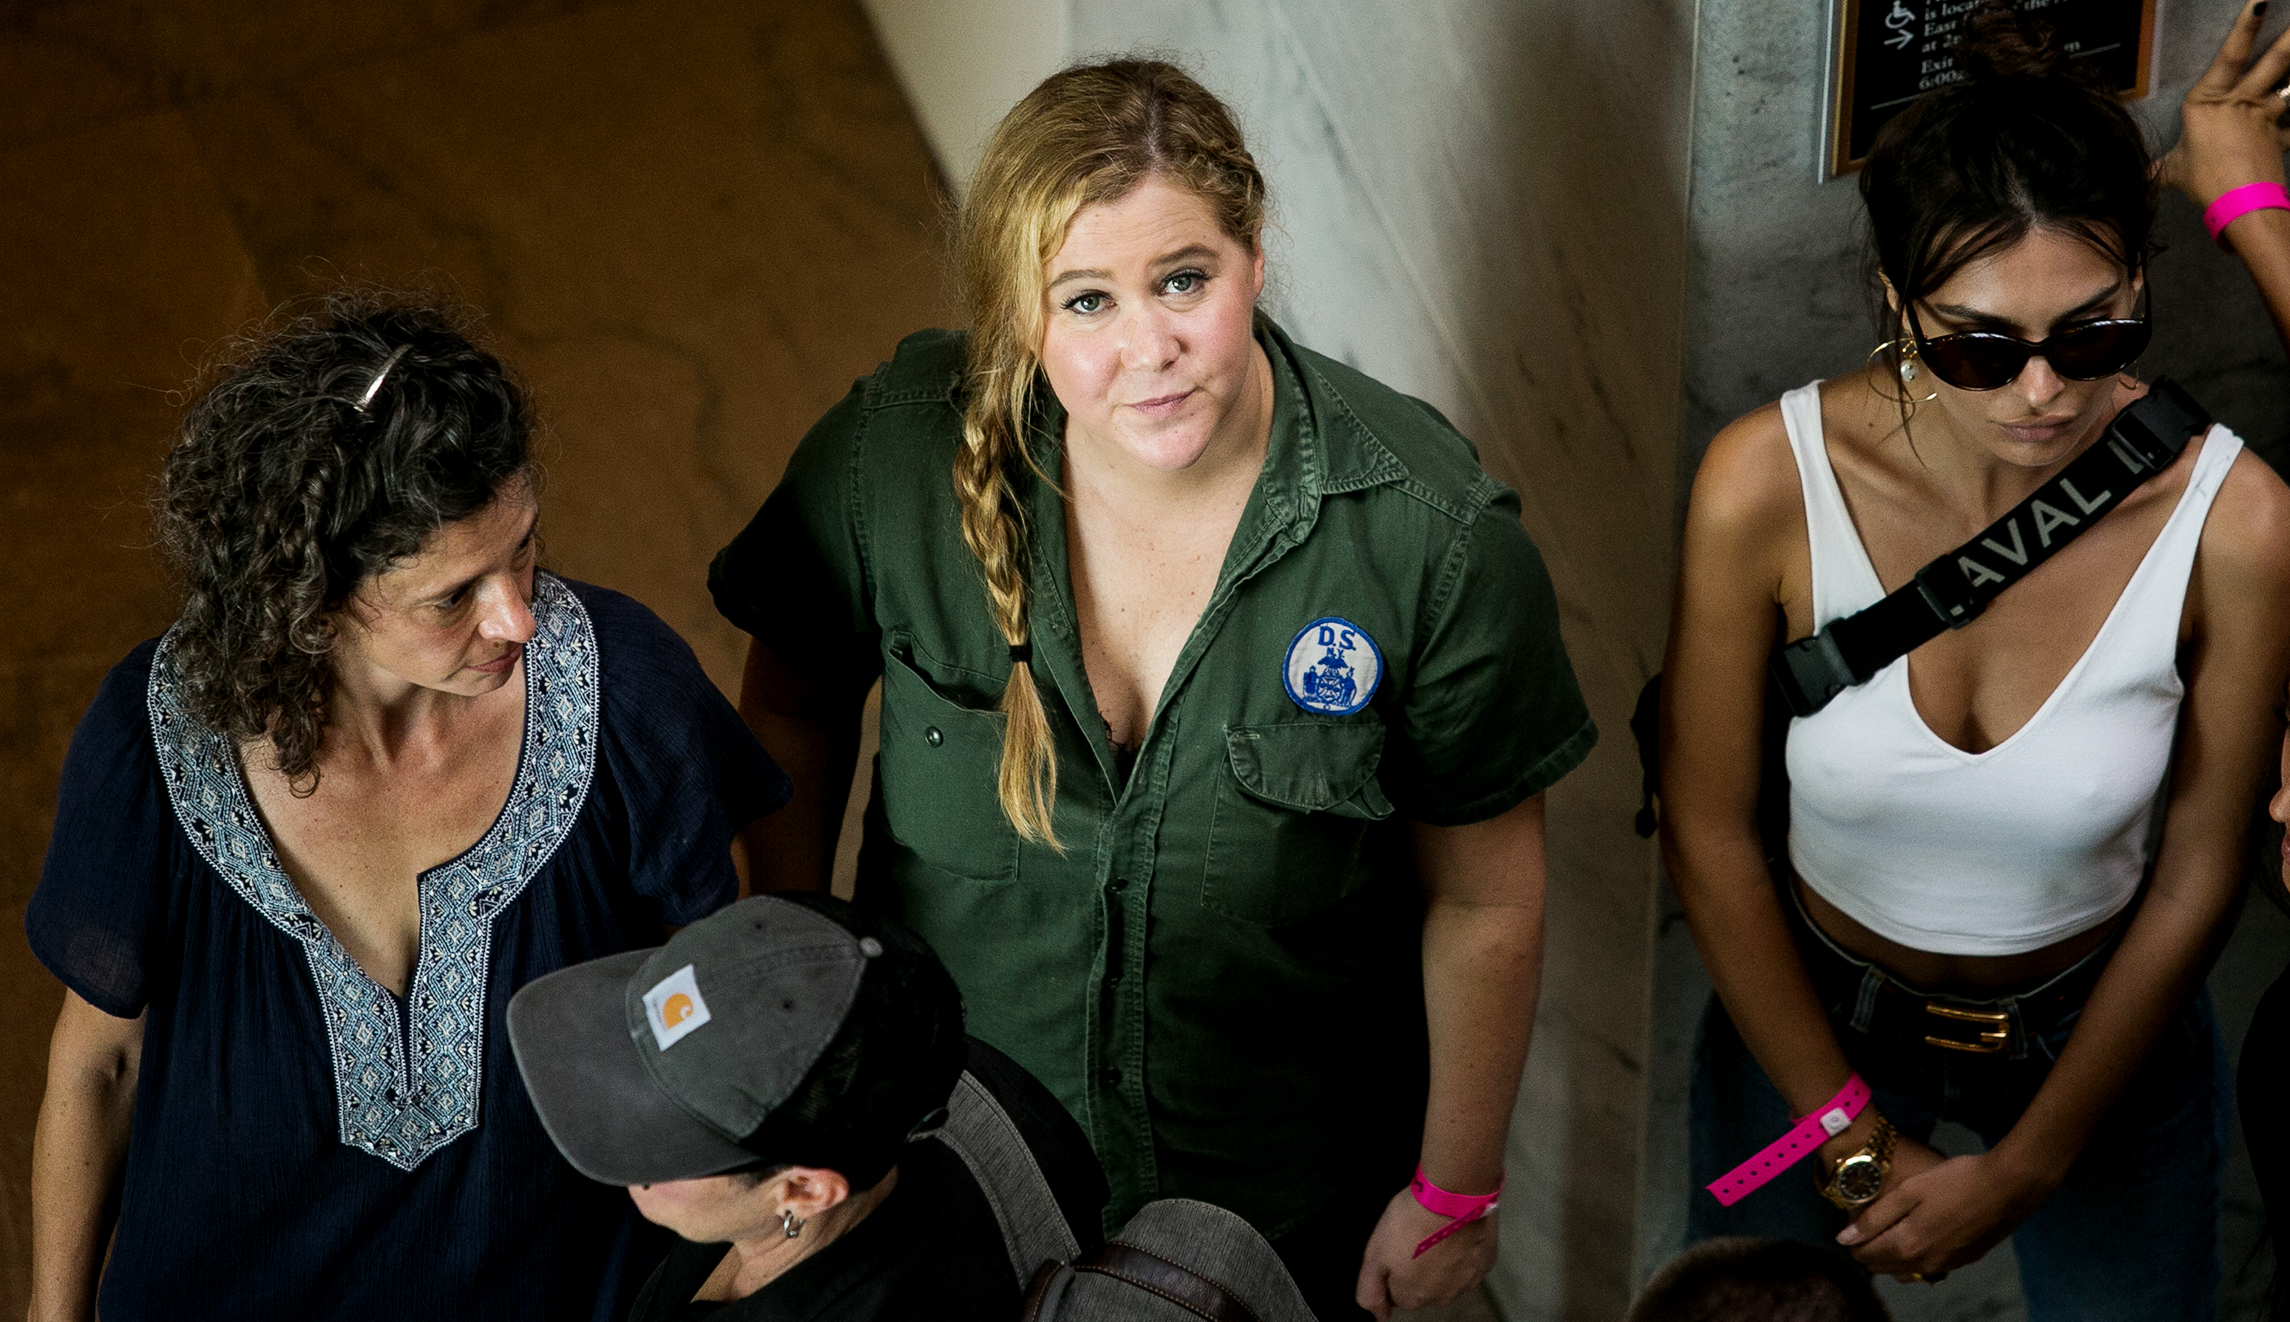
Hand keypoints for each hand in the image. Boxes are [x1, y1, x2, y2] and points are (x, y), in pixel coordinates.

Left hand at [1352, 1187, 1496, 1320]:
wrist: (1455, 1194)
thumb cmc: (1414, 1218)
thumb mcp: (1374, 1254)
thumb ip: (1370, 1290)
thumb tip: (1377, 1314)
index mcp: (1412, 1296)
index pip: (1396, 1293)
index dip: (1392, 1268)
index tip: (1395, 1248)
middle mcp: (1441, 1297)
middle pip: (1422, 1286)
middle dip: (1416, 1266)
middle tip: (1414, 1237)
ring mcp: (1466, 1281)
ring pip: (1446, 1275)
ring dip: (1440, 1258)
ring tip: (1434, 1231)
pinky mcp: (1484, 1263)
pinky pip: (1468, 1262)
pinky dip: (1461, 1249)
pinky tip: (1453, 1230)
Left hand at [1835, 1138, 2051, 1280]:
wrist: (2008, 1186)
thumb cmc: (1955, 1181)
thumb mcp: (1909, 1191)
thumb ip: (1875, 1218)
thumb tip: (1844, 1239)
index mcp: (1908, 1246)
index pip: (1865, 1255)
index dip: (1852, 1241)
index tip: (1851, 1222)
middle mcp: (1926, 1264)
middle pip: (1883, 1267)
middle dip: (1869, 1249)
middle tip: (1868, 1223)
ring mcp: (1947, 1265)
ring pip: (1906, 1270)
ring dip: (1891, 1255)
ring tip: (1889, 1229)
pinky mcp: (1964, 1261)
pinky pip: (1928, 1267)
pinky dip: (1914, 1256)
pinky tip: (1917, 1235)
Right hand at [2157, 1, 2289, 206]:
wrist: (2241, 203)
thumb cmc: (2204, 181)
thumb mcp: (2172, 173)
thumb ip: (2157, 169)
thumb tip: (2137, 176)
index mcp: (2207, 103)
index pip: (2229, 56)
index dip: (2245, 26)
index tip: (2260, 2)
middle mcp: (2240, 102)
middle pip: (2274, 61)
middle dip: (2288, 37)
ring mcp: (2266, 117)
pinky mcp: (2282, 137)